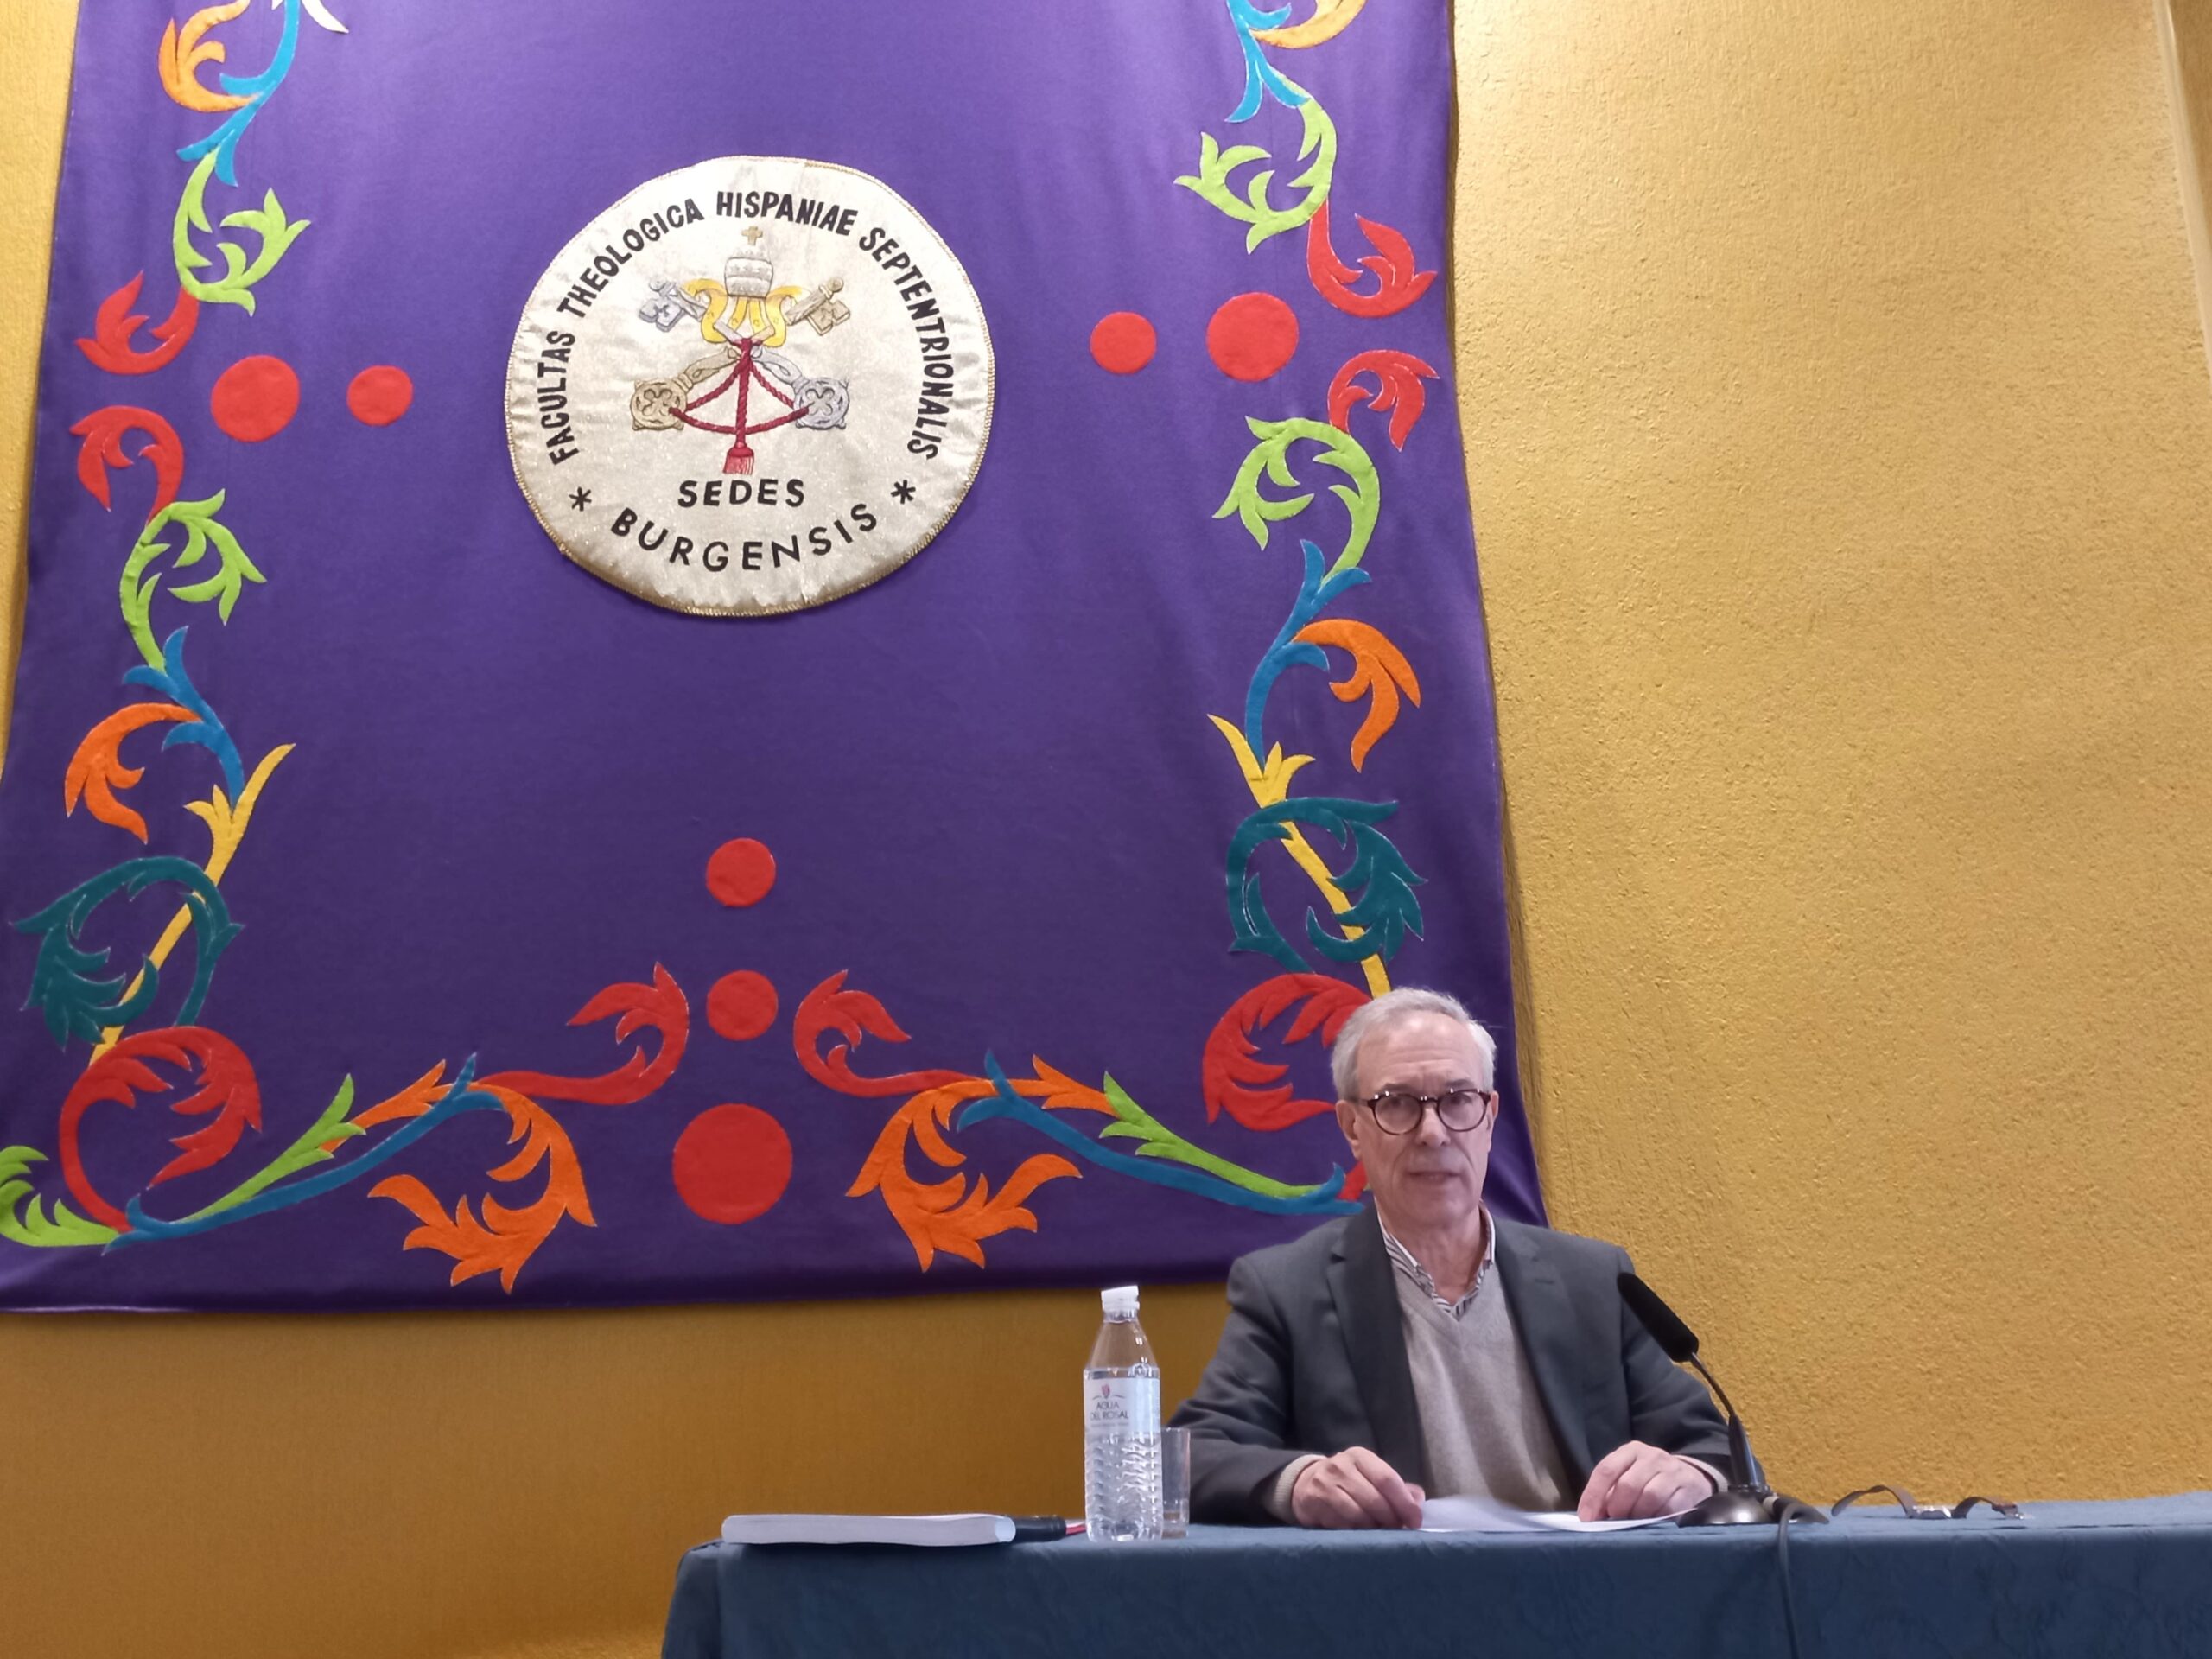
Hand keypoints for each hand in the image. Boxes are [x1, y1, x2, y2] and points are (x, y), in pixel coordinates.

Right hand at [1290, 1446, 1425, 1529]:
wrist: (1305, 1482)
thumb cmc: (1348, 1482)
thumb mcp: (1370, 1476)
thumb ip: (1396, 1487)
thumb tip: (1418, 1501)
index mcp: (1360, 1456)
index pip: (1387, 1478)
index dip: (1404, 1503)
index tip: (1415, 1521)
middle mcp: (1340, 1466)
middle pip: (1374, 1499)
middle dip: (1390, 1520)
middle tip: (1398, 1531)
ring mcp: (1324, 1484)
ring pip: (1357, 1515)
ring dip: (1373, 1530)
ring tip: (1379, 1534)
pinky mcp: (1312, 1502)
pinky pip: (1340, 1525)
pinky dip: (1354, 1533)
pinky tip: (1359, 1534)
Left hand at [1577, 1441, 1717, 1520]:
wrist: (1690, 1479)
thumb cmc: (1650, 1482)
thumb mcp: (1628, 1479)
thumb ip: (1609, 1494)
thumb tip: (1590, 1517)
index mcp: (1631, 1451)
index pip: (1606, 1469)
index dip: (1593, 1496)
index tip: (1586, 1518)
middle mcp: (1652, 1456)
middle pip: (1628, 1484)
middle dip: (1617, 1508)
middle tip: (1614, 1522)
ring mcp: (1673, 1471)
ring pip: (1650, 1496)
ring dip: (1638, 1515)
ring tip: (1634, 1524)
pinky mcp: (1689, 1487)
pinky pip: (1670, 1507)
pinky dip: (1658, 1519)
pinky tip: (1654, 1523)